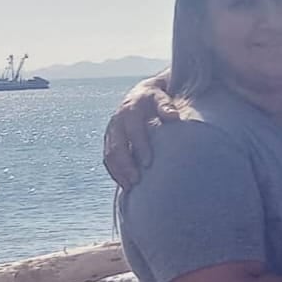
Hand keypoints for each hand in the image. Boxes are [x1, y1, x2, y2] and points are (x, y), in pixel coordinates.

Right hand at [102, 74, 179, 188]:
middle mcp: (117, 122)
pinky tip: (125, 184)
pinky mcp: (109, 141)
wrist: (140, 93)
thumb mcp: (161, 97)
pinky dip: (115, 172)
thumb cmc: (156, 98)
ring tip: (130, 187)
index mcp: (130, 110)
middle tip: (137, 181)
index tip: (149, 163)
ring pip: (109, 155)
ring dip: (118, 172)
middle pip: (116, 146)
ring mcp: (111, 132)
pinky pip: (108, 159)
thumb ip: (166, 106)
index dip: (140, 147)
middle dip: (125, 165)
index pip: (133, 131)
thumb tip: (173, 116)